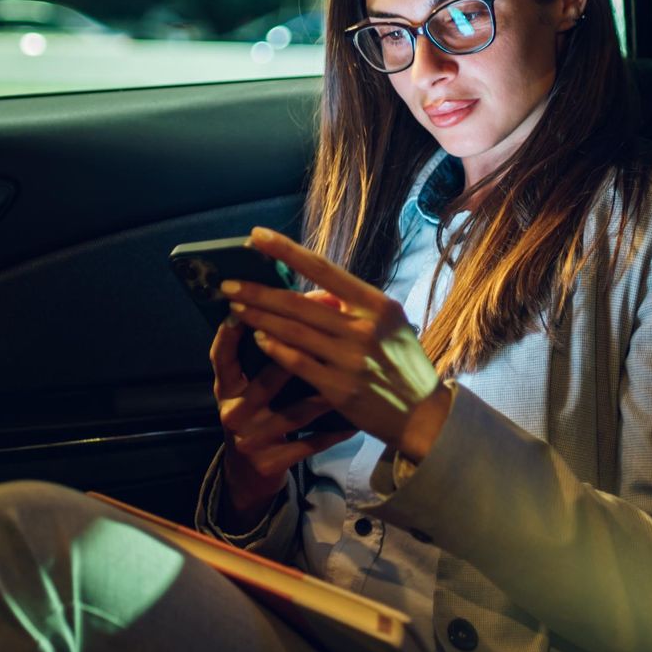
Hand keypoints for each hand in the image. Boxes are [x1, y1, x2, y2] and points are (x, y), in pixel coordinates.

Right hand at [211, 293, 358, 525]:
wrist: (250, 470)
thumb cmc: (259, 411)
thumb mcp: (250, 384)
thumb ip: (266, 350)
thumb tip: (300, 303)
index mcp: (225, 387)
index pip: (222, 356)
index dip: (231, 334)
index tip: (251, 309)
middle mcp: (233, 412)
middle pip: (264, 384)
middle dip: (296, 360)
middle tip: (327, 340)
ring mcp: (251, 440)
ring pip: (294, 415)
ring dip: (324, 397)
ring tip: (353, 380)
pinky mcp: (271, 463)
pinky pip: (309, 445)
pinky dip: (334, 433)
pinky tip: (355, 423)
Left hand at [222, 228, 453, 462]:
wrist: (424, 416)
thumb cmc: (403, 365)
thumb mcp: (390, 325)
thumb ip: (354, 307)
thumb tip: (314, 293)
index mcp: (377, 304)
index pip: (323, 269)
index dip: (285, 250)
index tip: (255, 236)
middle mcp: (364, 328)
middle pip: (298, 303)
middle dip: (257, 291)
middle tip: (227, 284)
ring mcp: (351, 359)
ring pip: (292, 331)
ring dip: (259, 317)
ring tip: (235, 307)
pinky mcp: (340, 388)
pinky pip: (298, 363)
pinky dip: (275, 349)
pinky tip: (258, 338)